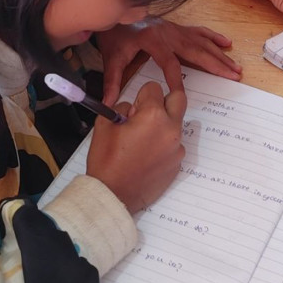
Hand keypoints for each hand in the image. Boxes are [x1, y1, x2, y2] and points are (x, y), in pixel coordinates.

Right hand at [87, 82, 185, 212]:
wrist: (113, 195)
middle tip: (147, 114)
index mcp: (153, 116)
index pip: (154, 88)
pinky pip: (174, 144)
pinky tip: (147, 156)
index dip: (140, 96)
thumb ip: (121, 107)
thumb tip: (132, 108)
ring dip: (163, 125)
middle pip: (178, 98)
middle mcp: (171, 129)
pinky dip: (164, 144)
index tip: (133, 111)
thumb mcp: (104, 124)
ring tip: (143, 141)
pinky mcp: (178, 162)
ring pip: (176, 124)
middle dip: (163, 101)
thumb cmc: (106, 161)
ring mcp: (177, 148)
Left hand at [98, 18, 241, 105]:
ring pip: (202, 42)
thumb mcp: (112, 57)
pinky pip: (199, 31)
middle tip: (234, 76)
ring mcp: (175, 28)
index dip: (175, 80)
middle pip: (196, 51)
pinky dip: (213, 37)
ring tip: (235, 66)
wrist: (116, 8)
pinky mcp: (177, 27)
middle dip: (216, 65)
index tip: (181, 95)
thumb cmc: (115, 33)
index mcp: (153, 40)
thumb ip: (112, 80)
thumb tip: (107, 103)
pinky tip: (227, 43)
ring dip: (220, 55)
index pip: (169, 64)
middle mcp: (169, 33)